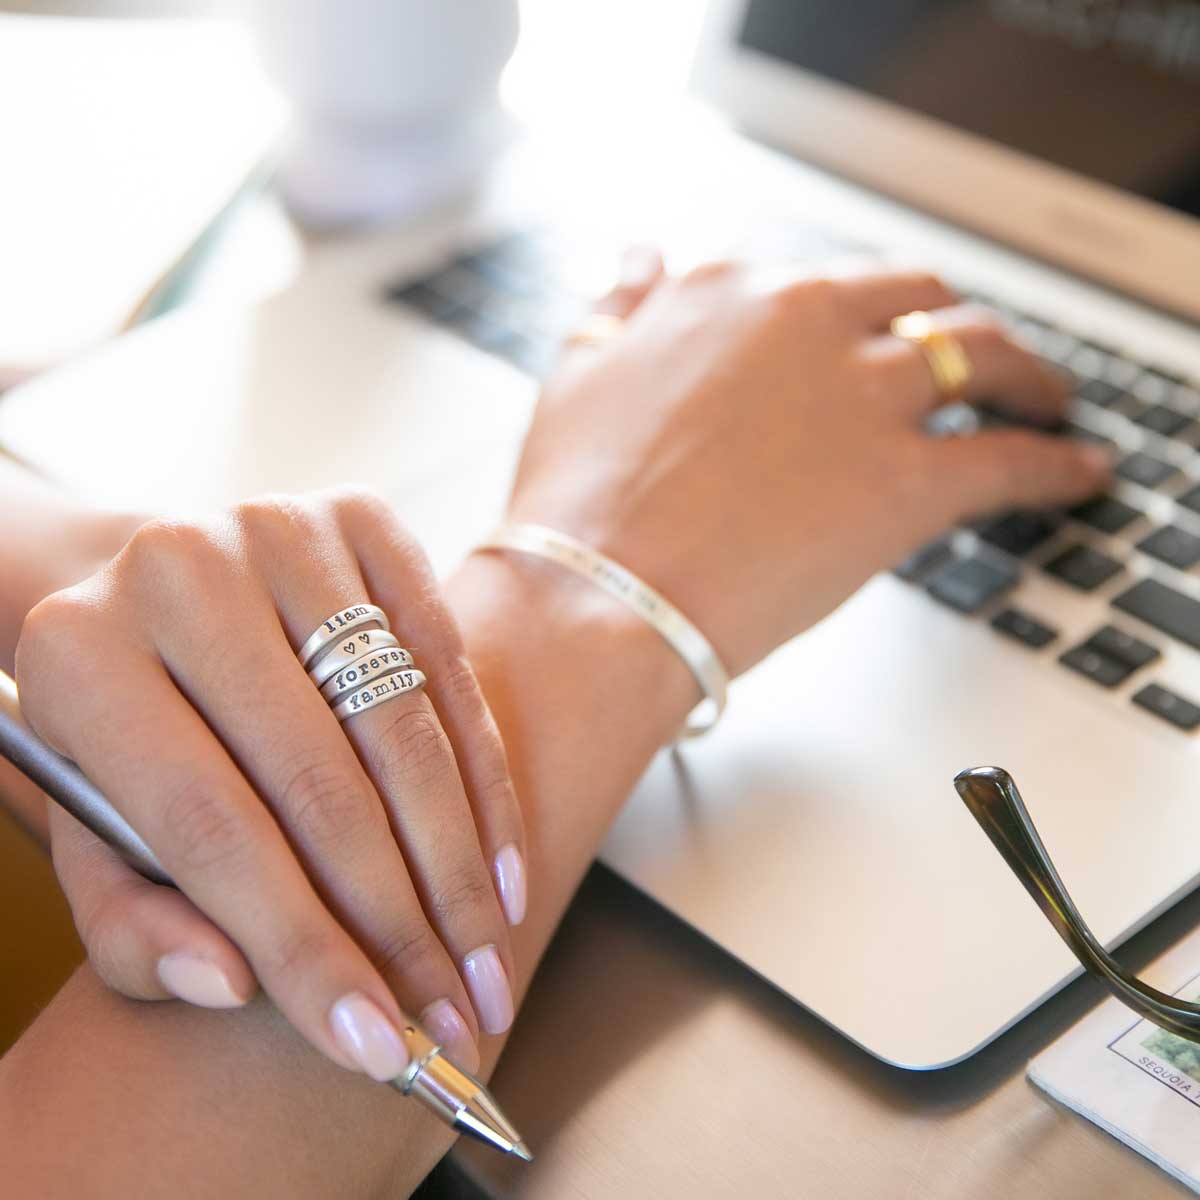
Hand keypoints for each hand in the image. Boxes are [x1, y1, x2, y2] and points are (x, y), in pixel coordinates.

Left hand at [16, 490, 525, 1076]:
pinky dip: (484, 777)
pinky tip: (503, 870)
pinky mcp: (359, 518)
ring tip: (485, 963)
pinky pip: (446, 660)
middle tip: (451, 1015)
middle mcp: (175, 568)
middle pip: (318, 780)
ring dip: (455, 863)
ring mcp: (277, 528)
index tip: (373, 1046)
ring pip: (398, 723)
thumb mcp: (94, 837)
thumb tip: (232, 983)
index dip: (302, 951)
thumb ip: (136, 924)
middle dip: (399, 922)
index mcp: (78, 654)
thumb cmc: (131, 738)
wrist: (168, 604)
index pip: (207, 830)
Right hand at [508, 251, 1109, 676]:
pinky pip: (1012, 458)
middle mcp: (804, 320)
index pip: (823, 280)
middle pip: (921, 297)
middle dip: (956, 324)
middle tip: (975, 361)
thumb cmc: (577, 502)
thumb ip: (620, 308)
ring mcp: (862, 395)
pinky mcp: (905, 480)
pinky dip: (1057, 463)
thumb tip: (640, 259)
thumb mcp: (578, 374)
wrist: (596, 592)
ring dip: (1028, 374)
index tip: (877, 333)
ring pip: (985, 352)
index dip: (861, 309)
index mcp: (726, 291)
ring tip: (1046, 401)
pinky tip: (1077, 472)